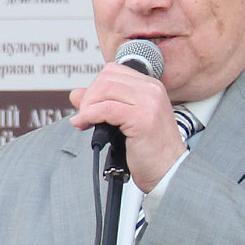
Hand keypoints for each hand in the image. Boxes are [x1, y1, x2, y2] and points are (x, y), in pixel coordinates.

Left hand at [69, 62, 186, 191]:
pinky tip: (84, 124)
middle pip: (107, 78)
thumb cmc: (151, 152)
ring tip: (84, 122)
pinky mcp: (142, 118)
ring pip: (104, 89)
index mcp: (151, 87)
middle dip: (89, 96)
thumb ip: (102, 104)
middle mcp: (152, 90)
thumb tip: (76, 94)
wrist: (169, 172)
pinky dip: (89, 115)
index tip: (89, 106)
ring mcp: (149, 103)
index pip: (113, 72)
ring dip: (87, 106)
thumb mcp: (124, 122)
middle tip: (84, 116)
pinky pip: (105, 109)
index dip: (95, 87)